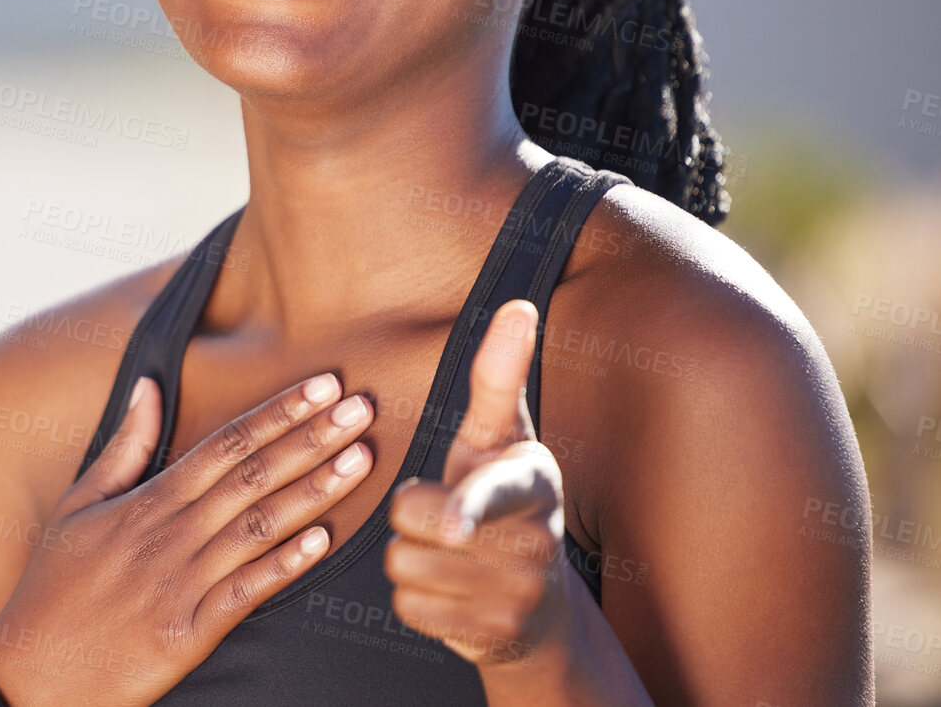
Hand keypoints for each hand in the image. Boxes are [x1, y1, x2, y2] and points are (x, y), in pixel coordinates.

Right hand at [0, 372, 376, 706]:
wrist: (31, 673)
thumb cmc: (53, 587)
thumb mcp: (77, 505)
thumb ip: (123, 446)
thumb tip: (149, 386)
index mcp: (146, 501)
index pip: (224, 444)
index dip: (277, 413)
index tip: (320, 385)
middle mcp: (168, 535)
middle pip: (252, 476)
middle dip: (310, 438)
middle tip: (361, 407)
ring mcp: (181, 584)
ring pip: (259, 527)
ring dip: (314, 490)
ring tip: (359, 458)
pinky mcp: (189, 633)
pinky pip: (246, 592)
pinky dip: (285, 565)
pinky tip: (324, 540)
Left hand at [385, 299, 574, 669]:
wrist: (534, 601)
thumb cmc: (499, 497)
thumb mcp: (498, 436)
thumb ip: (500, 375)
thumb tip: (518, 305)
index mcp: (534, 481)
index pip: (492, 489)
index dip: (466, 505)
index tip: (454, 522)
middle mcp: (538, 540)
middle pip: (411, 518)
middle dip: (412, 515)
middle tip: (447, 518)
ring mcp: (520, 594)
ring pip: (403, 564)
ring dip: (410, 558)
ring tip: (450, 555)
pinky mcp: (494, 636)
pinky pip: (408, 608)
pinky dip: (416, 601)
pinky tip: (451, 594)